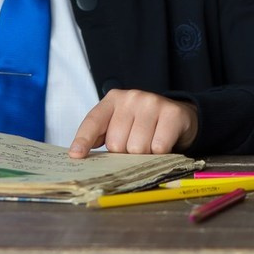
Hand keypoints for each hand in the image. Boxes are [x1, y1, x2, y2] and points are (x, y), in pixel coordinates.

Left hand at [68, 89, 198, 156]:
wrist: (178, 116)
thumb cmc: (142, 124)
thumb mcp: (119, 124)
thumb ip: (101, 135)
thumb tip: (79, 154)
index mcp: (112, 100)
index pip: (93, 122)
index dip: (83, 140)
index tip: (76, 155)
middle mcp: (131, 97)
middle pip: (116, 143)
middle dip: (124, 152)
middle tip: (135, 144)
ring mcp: (152, 103)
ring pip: (137, 148)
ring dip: (143, 154)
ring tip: (149, 143)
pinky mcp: (172, 114)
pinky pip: (158, 147)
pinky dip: (160, 152)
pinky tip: (162, 142)